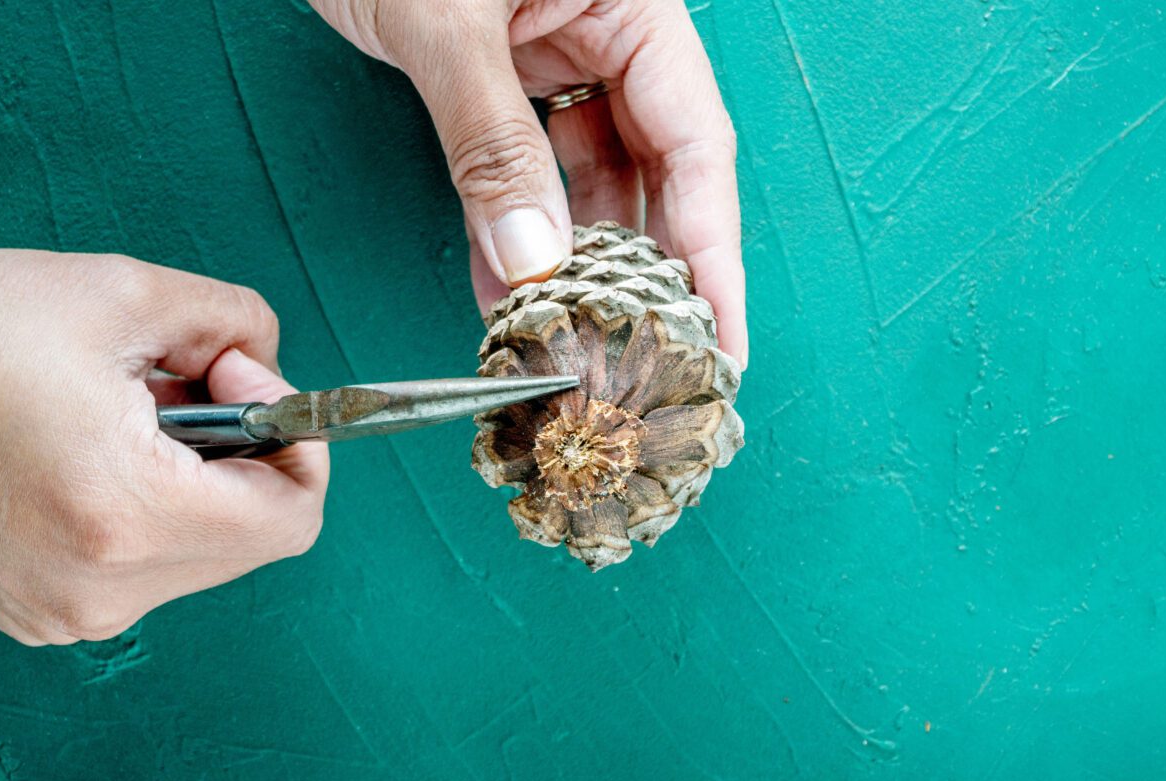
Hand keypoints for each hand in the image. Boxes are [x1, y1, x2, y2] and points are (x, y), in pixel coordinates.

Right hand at [0, 250, 328, 644]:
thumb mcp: (119, 292)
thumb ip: (234, 319)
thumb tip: (267, 363)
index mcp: (126, 516)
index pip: (291, 518)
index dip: (294, 440)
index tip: (244, 378)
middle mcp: (99, 588)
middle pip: (254, 535)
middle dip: (245, 451)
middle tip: (188, 378)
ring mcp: (65, 610)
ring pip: (204, 549)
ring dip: (199, 476)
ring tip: (132, 409)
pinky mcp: (40, 607)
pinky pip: (146, 563)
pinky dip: (152, 505)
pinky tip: (100, 447)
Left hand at [311, 0, 747, 366]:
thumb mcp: (446, 22)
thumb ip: (493, 142)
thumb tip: (533, 262)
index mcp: (637, 0)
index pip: (697, 144)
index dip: (711, 250)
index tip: (719, 334)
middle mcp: (611, 29)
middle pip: (653, 172)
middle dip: (644, 270)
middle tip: (646, 360)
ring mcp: (559, 51)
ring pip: (587, 179)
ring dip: (571, 262)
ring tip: (568, 340)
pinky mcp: (506, 71)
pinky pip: (525, 165)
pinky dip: (511, 227)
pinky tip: (504, 289)